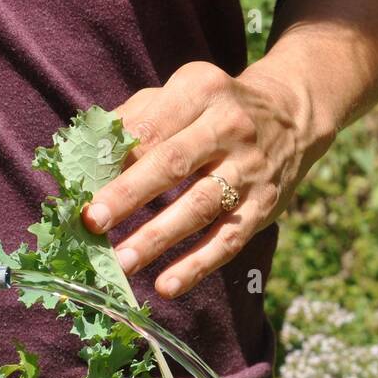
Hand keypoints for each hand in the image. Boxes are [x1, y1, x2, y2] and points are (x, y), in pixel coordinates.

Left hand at [82, 61, 335, 298]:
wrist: (294, 115)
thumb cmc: (214, 108)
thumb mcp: (181, 93)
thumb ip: (134, 119)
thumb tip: (84, 158)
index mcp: (201, 90)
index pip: (152, 127)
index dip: (116, 158)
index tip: (82, 186)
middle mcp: (229, 127)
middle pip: (173, 164)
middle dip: (129, 195)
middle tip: (92, 223)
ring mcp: (250, 169)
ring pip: (199, 207)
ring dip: (158, 238)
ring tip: (121, 264)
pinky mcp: (263, 206)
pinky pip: (227, 240)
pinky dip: (196, 266)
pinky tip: (166, 287)